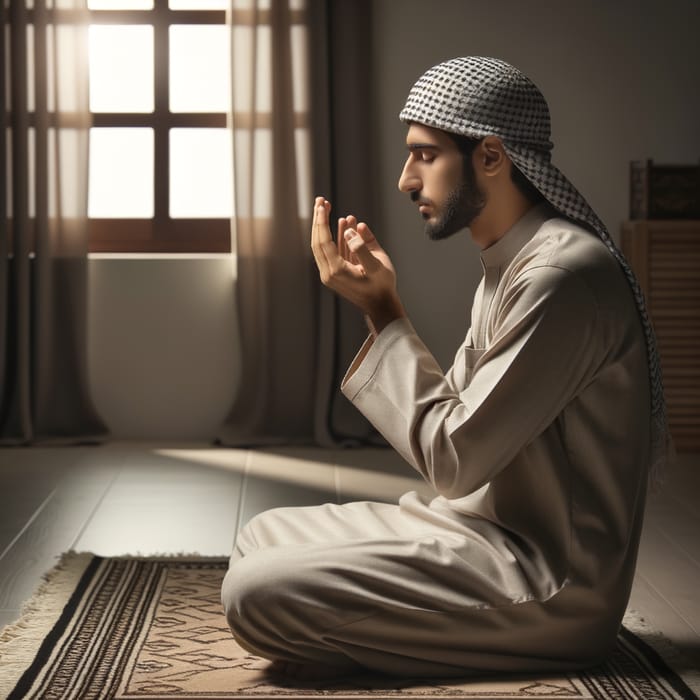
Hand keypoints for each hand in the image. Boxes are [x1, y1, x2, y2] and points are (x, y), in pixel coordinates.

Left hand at [311, 196, 404, 333]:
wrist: (381, 307)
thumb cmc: (382, 287)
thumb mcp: (377, 266)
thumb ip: (362, 246)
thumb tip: (349, 230)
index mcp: (336, 270)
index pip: (323, 240)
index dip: (322, 220)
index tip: (322, 204)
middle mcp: (328, 273)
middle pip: (317, 241)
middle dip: (318, 219)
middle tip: (320, 201)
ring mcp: (330, 274)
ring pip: (322, 245)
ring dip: (325, 226)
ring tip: (328, 207)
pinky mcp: (336, 273)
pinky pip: (332, 250)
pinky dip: (335, 236)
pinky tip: (342, 223)